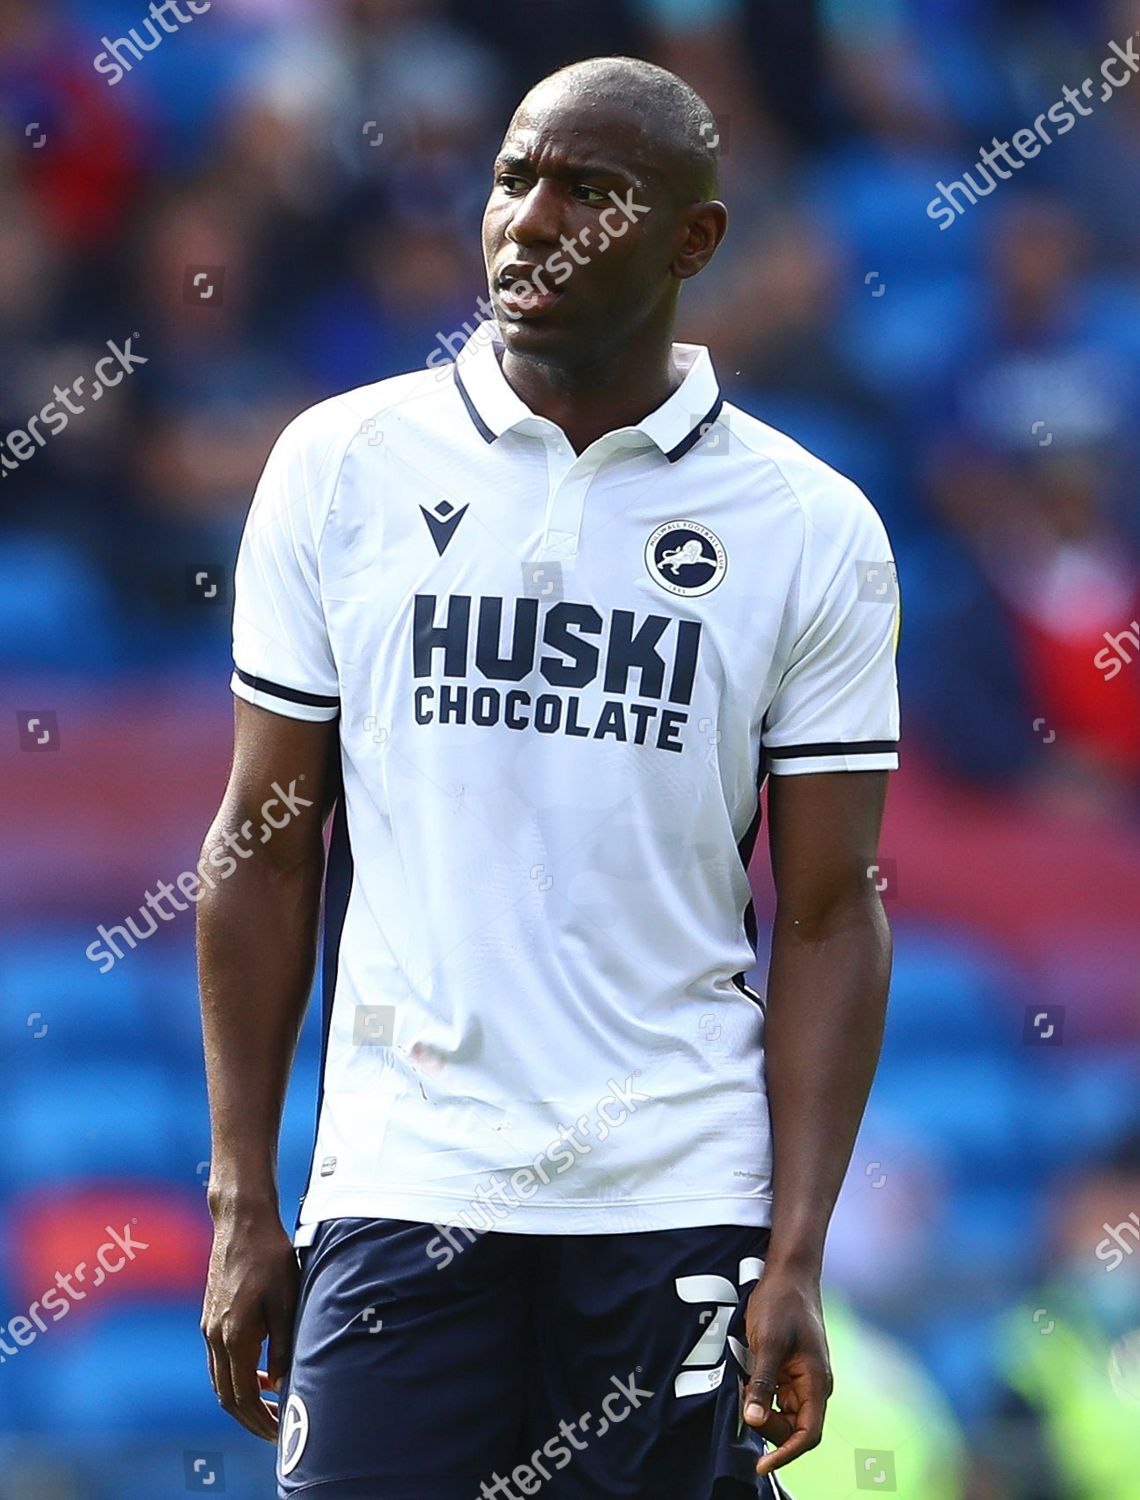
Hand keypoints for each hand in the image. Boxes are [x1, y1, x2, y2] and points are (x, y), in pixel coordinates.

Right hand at [201, 1204, 298, 1440]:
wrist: (242, 1222)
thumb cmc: (270, 1257)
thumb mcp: (286, 1301)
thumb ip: (283, 1346)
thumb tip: (282, 1384)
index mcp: (234, 1337)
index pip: (242, 1397)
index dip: (261, 1421)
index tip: (281, 1433)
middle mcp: (215, 1337)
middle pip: (227, 1396)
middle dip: (251, 1419)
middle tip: (277, 1431)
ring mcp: (209, 1327)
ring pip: (220, 1380)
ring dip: (243, 1400)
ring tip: (271, 1408)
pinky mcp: (211, 1317)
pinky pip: (219, 1361)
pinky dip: (237, 1377)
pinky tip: (260, 1373)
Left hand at [742, 1267, 831, 1476]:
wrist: (788, 1274)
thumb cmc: (782, 1304)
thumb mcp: (768, 1343)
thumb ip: (762, 1383)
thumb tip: (753, 1421)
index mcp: (816, 1383)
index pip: (807, 1434)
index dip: (785, 1454)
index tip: (761, 1466)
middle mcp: (813, 1386)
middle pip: (792, 1427)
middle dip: (766, 1425)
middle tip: (742, 1402)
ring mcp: (801, 1379)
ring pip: (781, 1413)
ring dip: (761, 1409)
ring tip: (743, 1385)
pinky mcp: (789, 1370)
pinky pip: (775, 1396)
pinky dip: (759, 1396)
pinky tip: (745, 1380)